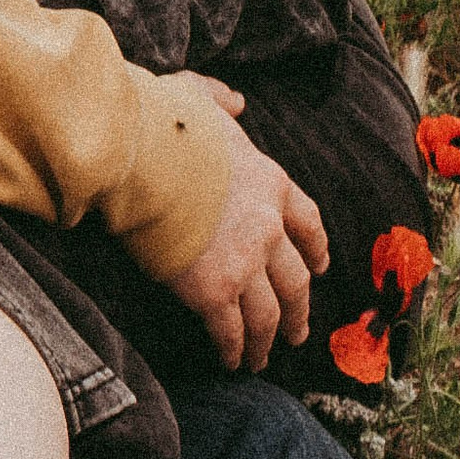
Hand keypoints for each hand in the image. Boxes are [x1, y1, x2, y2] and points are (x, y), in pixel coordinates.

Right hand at [168, 114, 328, 372]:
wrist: (138, 156)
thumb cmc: (162, 125)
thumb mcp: (201, 97)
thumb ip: (222, 101)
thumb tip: (237, 101)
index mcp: (271, 182)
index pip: (308, 223)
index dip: (316, 249)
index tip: (320, 267)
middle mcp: (268, 227)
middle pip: (296, 281)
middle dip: (299, 311)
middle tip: (297, 332)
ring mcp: (244, 262)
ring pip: (269, 315)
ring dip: (268, 341)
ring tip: (261, 360)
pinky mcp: (213, 291)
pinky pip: (231, 330)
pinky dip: (233, 350)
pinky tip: (230, 361)